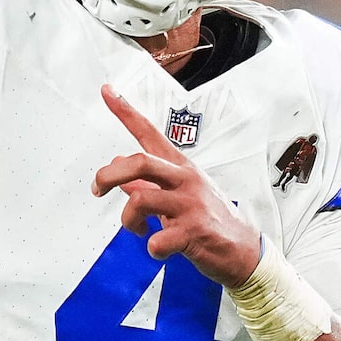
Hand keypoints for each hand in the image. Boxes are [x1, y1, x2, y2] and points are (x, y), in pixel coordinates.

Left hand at [92, 85, 262, 287]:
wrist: (243, 249)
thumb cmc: (208, 219)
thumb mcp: (178, 195)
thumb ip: (147, 184)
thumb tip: (118, 171)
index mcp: (180, 167)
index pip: (149, 132)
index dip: (125, 111)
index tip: (106, 91)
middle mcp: (185, 180)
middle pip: (139, 163)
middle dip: (108, 176)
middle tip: (97, 190)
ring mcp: (190, 205)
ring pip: (140, 201)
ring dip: (129, 221)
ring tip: (139, 230)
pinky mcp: (194, 232)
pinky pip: (157, 240)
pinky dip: (151, 248)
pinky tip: (160, 248)